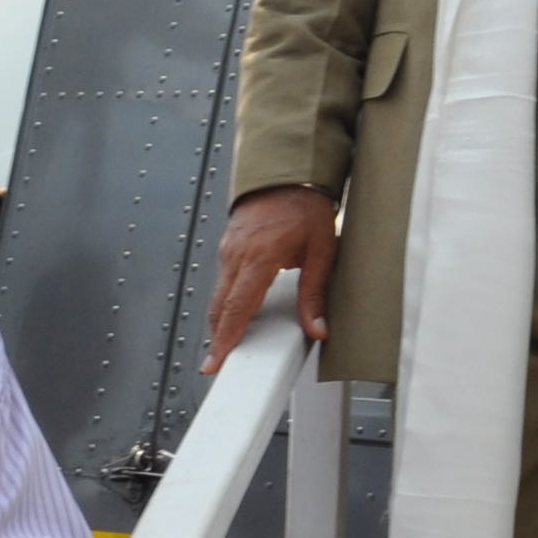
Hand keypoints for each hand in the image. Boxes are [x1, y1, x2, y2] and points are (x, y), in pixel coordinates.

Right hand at [204, 187, 338, 369]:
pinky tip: (234, 312)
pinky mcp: (228, 246)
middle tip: (216, 364)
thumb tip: (318, 328)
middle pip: (221, 307)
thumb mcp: (321, 250)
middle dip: (217, 338)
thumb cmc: (305, 206)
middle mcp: (237, 254)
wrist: (286, 172)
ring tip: (226, 345)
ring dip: (220, 320)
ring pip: (219, 294)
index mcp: (260, 257)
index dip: (226, 339)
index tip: (216, 361)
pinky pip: (222, 280)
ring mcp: (228, 249)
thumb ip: (315, 293)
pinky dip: (225, 301)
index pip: (238, 308)